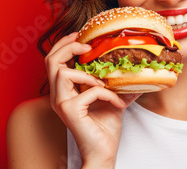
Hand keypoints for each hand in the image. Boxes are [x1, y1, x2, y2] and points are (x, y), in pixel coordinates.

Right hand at [45, 32, 141, 167]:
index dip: (64, 44)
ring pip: (62, 72)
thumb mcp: (111, 97)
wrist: (104, 152)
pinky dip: (106, 93)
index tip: (80, 35)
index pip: (53, 59)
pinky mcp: (70, 111)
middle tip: (86, 44)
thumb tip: (136, 66)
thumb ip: (117, 81)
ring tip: (104, 82)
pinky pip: (88, 91)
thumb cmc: (104, 127)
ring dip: (87, 74)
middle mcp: (57, 95)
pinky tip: (116, 102)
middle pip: (50, 60)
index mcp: (62, 90)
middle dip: (67, 46)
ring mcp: (61, 103)